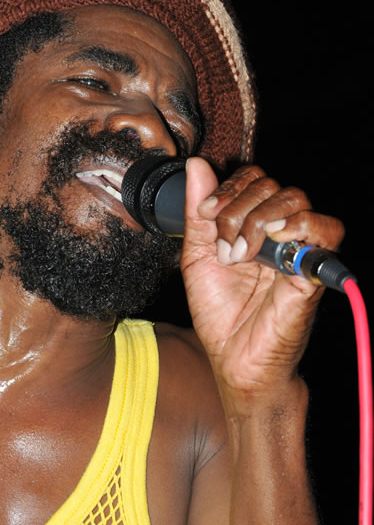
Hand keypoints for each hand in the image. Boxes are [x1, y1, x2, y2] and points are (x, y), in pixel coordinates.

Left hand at [180, 158, 344, 400]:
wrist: (233, 359)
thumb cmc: (220, 314)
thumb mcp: (197, 257)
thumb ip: (198, 214)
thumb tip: (197, 165)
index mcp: (252, 226)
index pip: (253, 179)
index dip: (229, 187)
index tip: (207, 213)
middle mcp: (278, 233)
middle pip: (271, 184)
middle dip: (237, 208)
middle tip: (223, 246)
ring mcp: (298, 249)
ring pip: (295, 198)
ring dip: (258, 218)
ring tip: (240, 253)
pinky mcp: (314, 270)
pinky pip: (327, 229)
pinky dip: (301, 224)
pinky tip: (274, 239)